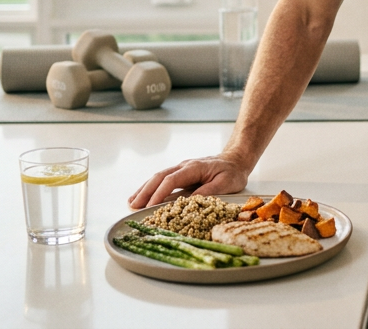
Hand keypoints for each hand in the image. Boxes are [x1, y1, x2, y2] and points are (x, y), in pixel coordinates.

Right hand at [128, 155, 250, 208]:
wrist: (235, 160)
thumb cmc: (232, 172)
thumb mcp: (225, 184)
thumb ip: (208, 192)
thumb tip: (189, 202)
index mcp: (194, 168)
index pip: (172, 180)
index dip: (160, 193)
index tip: (150, 206)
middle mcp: (184, 166)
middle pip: (159, 177)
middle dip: (146, 192)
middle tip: (134, 206)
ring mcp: (181, 169)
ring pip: (158, 178)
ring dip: (144, 189)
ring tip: (131, 203)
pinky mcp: (181, 174)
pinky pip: (162, 181)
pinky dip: (151, 188)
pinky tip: (142, 196)